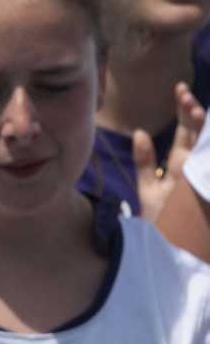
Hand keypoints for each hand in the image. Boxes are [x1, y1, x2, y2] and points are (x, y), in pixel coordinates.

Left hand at [137, 82, 205, 220]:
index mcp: (182, 167)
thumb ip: (145, 162)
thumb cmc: (159, 223)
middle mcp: (195, 172)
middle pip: (198, 138)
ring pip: (206, 151)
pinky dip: (206, 155)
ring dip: (202, 132)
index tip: (179, 89)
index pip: (187, 134)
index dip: (185, 112)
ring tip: (194, 111)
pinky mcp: (203, 196)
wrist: (167, 254)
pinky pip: (206, 170)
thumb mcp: (149, 190)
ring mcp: (200, 185)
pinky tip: (205, 141)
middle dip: (194, 117)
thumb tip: (139, 132)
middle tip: (185, 97)